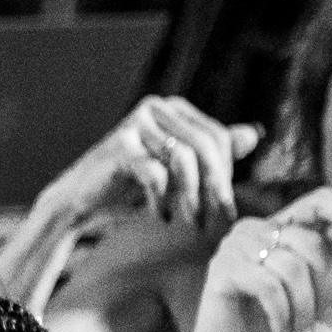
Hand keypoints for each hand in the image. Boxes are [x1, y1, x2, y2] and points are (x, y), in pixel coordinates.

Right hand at [57, 96, 257, 232]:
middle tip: (218, 219)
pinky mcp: (118, 146)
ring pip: (182, 159)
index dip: (225, 173)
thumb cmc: (128, 186)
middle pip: (204, 145)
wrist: (77, 201)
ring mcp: (135, 124)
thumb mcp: (176, 170)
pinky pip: (155, 173)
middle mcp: (155, 108)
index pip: (216, 136)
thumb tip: (254, 135)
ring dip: (191, 196)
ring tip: (191, 222)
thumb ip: (211, 154)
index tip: (226, 206)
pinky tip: (161, 216)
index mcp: (173, 108)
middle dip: (214, 186)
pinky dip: (161, 200)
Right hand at [186, 186, 331, 331]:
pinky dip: (281, 314)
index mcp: (277, 228)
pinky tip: (280, 331)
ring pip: (292, 267)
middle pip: (311, 244)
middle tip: (322, 324)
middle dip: (325, 289)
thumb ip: (331, 258)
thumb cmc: (274, 323)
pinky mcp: (221, 268)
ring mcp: (234, 246)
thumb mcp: (311, 288)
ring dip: (303, 308)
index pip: (318, 200)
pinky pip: (268, 285)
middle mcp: (254, 229)